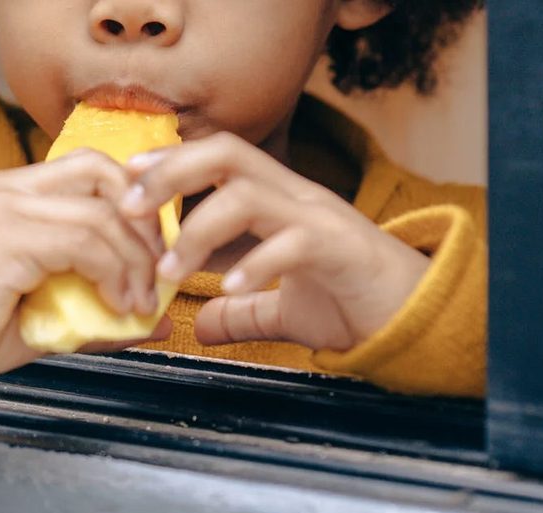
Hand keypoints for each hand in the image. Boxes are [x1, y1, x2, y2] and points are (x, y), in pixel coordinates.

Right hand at [0, 149, 169, 389]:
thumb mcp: (46, 314)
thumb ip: (100, 310)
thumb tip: (159, 320)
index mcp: (13, 193)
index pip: (93, 170)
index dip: (136, 207)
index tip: (154, 257)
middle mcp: (8, 188)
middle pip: (104, 173)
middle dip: (145, 225)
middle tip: (158, 275)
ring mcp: (5, 207)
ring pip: (102, 213)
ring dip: (135, 262)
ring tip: (140, 303)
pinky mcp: (5, 236)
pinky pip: (83, 242)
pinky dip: (114, 274)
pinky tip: (116, 305)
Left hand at [122, 133, 430, 351]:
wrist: (416, 317)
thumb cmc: (354, 303)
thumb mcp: (285, 311)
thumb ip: (242, 313)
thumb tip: (201, 326)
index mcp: (279, 201)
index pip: (218, 159)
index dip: (170, 163)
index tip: (126, 182)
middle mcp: (296, 197)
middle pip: (226, 155)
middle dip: (171, 174)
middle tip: (129, 208)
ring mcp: (318, 219)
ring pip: (248, 195)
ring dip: (198, 229)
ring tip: (170, 269)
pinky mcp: (339, 249)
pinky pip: (291, 243)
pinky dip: (255, 264)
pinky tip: (228, 289)